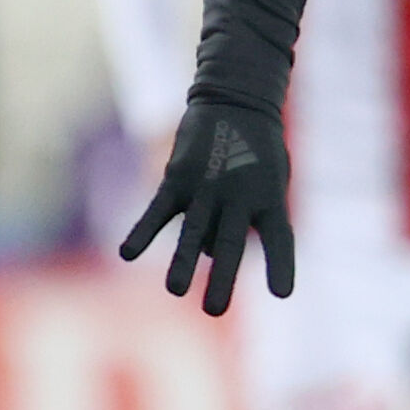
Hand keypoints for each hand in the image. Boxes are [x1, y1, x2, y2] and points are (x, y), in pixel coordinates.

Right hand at [117, 99, 294, 314]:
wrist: (236, 99)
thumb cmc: (257, 151)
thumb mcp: (267, 182)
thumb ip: (243, 220)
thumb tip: (207, 253)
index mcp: (271, 198)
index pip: (280, 238)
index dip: (282, 265)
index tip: (282, 293)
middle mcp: (240, 195)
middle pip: (230, 243)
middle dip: (221, 278)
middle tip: (213, 310)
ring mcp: (208, 186)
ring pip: (193, 231)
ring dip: (181, 262)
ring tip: (174, 291)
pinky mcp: (179, 177)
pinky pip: (159, 209)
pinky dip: (142, 231)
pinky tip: (127, 253)